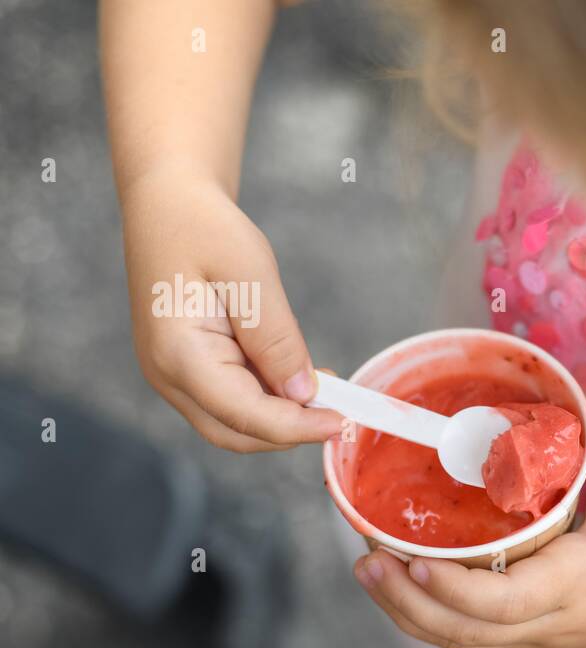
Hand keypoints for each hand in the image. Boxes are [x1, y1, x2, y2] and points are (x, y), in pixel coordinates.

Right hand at [119, 168, 341, 451]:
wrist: (166, 201)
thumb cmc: (203, 226)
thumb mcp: (250, 273)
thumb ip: (276, 338)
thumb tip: (303, 393)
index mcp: (178, 355)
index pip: (245, 415)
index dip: (298, 427)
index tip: (344, 422)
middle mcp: (168, 376)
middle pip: (237, 433)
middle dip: (291, 430)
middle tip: (341, 408)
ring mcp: (174, 375)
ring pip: (235, 423)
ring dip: (283, 416)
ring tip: (326, 386)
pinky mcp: (188, 368)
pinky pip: (232, 400)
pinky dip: (270, 399)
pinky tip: (299, 376)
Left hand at [354, 400, 585, 647]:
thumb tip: (557, 381)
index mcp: (580, 582)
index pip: (504, 602)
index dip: (451, 590)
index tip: (409, 560)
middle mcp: (554, 623)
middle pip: (467, 633)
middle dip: (407, 603)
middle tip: (365, 560)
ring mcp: (540, 644)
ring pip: (463, 645)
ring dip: (409, 614)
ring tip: (370, 571)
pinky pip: (475, 642)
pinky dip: (434, 619)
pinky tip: (404, 587)